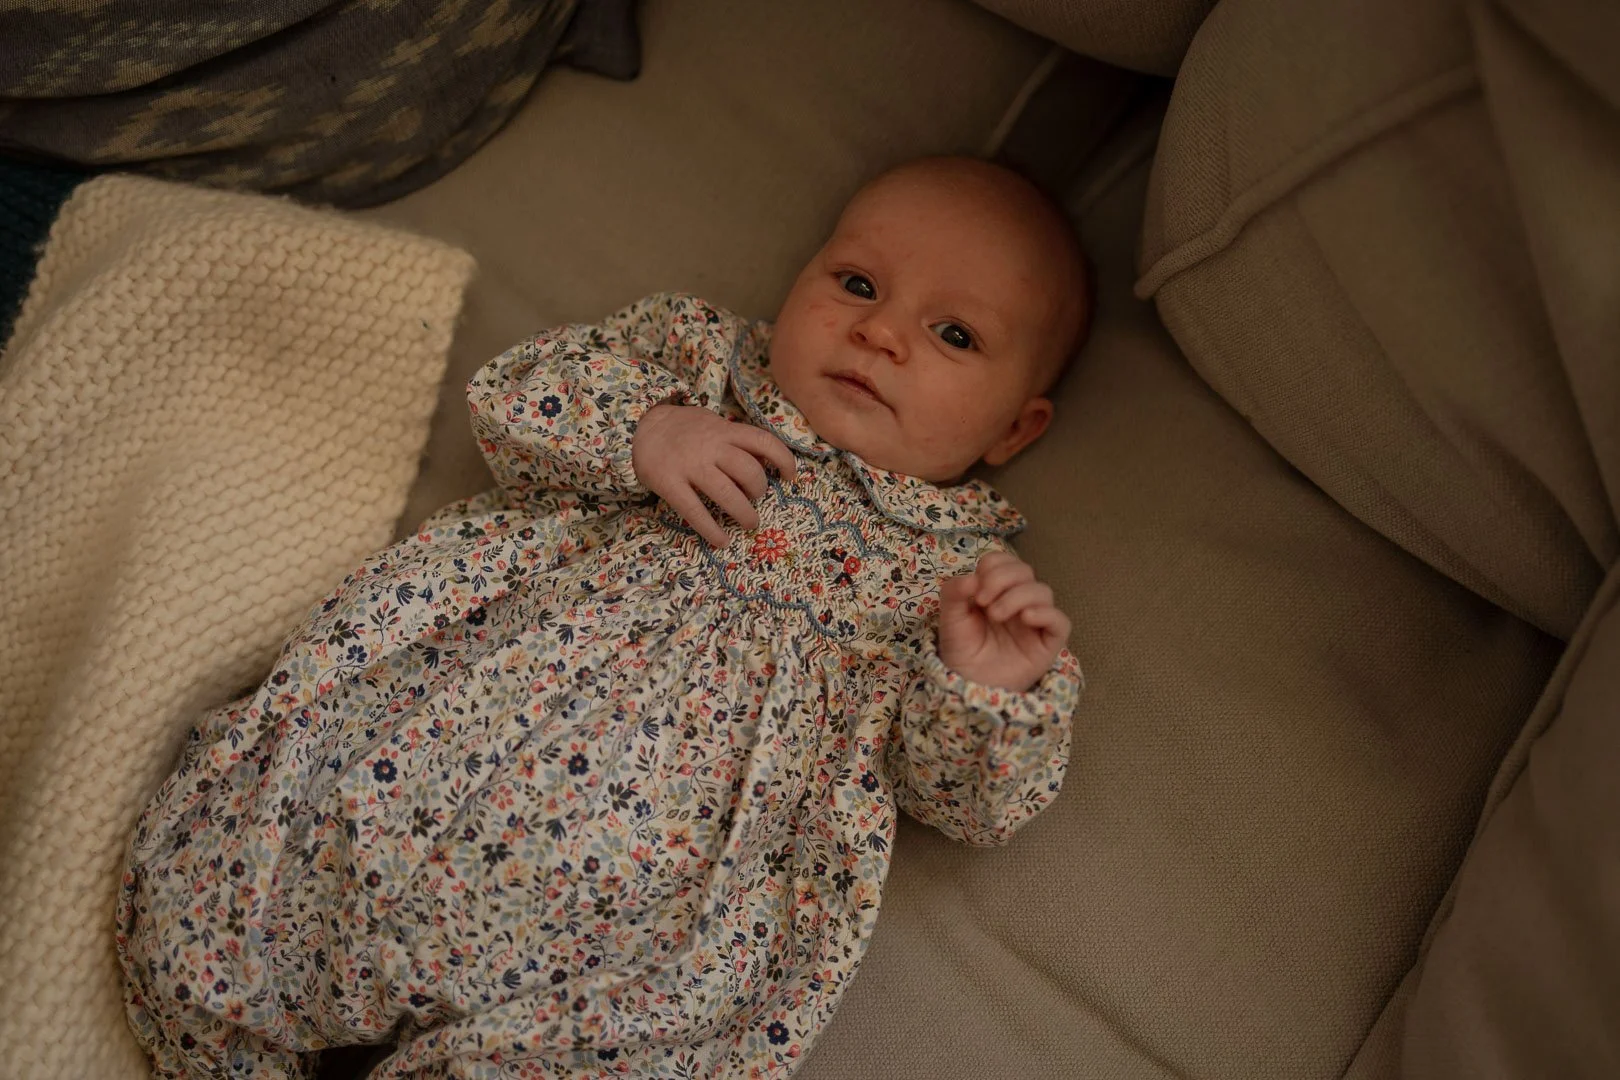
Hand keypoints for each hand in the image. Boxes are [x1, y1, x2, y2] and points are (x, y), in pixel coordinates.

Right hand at [632, 403, 796, 545]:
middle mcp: (711, 447)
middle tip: (755, 500)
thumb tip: (767, 463)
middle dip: (759, 491)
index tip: (790, 477)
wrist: (640, 427)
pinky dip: (712, 530)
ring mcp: (690, 466)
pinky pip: (695, 511)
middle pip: (748, 472)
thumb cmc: (684, 429)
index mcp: (725, 431)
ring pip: (727, 493)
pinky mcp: (669, 483)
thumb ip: (737, 440)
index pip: (763, 442)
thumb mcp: (713, 424)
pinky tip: (721, 540)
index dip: (783, 460)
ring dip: (744, 513)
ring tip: (749, 523)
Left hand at [938, 552, 1069, 691]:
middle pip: (1025, 571)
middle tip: (983, 601)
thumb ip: (954, 592)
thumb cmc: (962, 650)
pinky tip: (1026, 618)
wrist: (968, 684)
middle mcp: (1019, 601)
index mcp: (997, 590)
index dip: (992, 568)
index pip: (1004, 562)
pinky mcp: (1048, 642)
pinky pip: (1060, 622)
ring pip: (1043, 592)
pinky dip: (1046, 614)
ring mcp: (1035, 621)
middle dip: (1003, 579)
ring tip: (996, 615)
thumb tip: (972, 578)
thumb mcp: (950, 618)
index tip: (976, 589)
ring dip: (1018, 596)